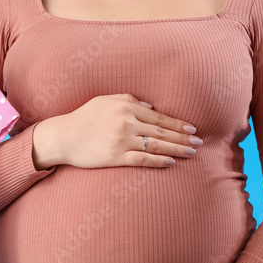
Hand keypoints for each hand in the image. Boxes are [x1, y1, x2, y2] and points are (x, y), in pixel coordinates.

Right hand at [32, 94, 201, 169]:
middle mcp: (127, 122)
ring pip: (156, 145)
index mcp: (126, 106)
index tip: (192, 130)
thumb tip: (152, 107)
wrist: (62, 136)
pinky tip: (171, 162)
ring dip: (176, 150)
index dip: (178, 124)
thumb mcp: (105, 100)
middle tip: (200, 143)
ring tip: (191, 154)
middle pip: (162, 131)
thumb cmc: (83, 117)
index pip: (159, 117)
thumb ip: (129, 100)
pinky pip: (142, 159)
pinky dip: (158, 161)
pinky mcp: (115, 156)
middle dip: (183, 138)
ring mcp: (122, 140)